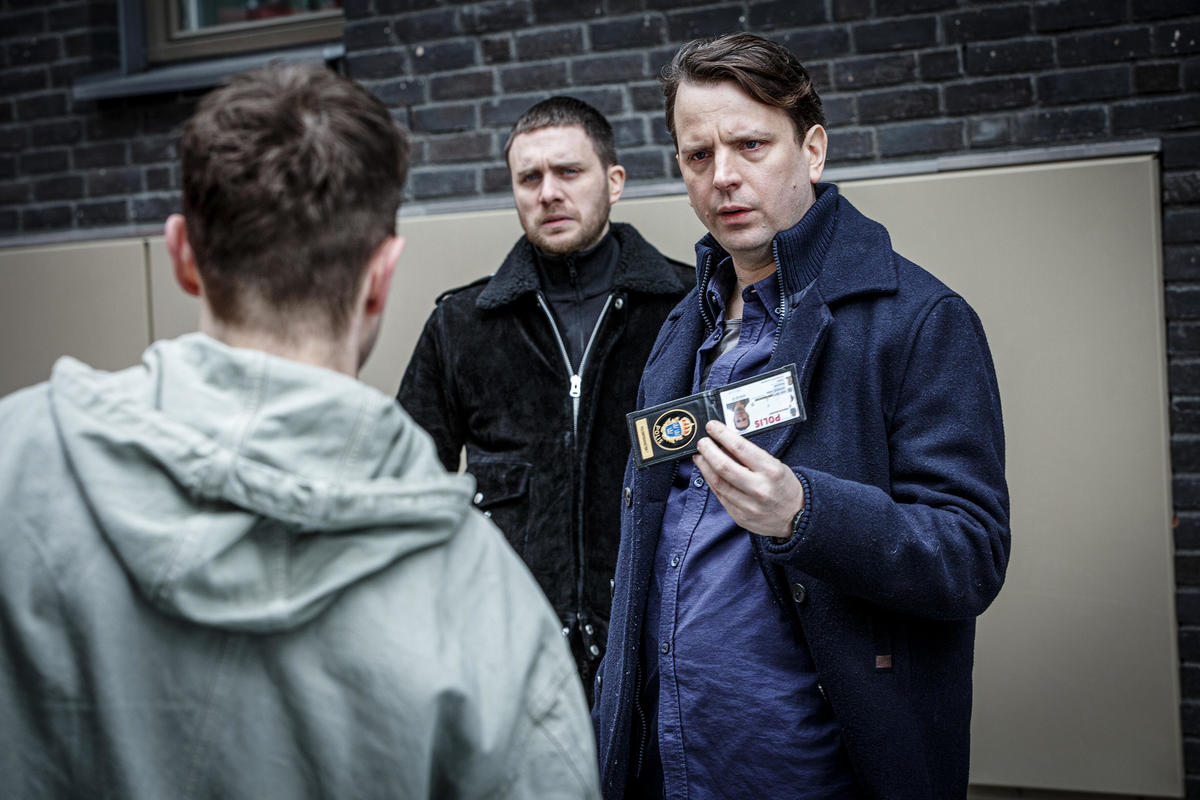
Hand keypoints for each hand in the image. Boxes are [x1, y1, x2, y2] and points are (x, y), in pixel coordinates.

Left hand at [692, 420, 803, 539]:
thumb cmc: (784, 486)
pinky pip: (720, 496)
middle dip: (707, 450)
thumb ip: (751, 456)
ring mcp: (749, 505)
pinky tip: (708, 473)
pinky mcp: (740, 516)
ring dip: (704, 466)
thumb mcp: (775, 465)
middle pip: (723, 466)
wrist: (797, 517)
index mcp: (771, 471)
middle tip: (701, 442)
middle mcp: (759, 488)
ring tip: (699, 456)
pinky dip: (711, 482)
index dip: (722, 434)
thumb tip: (725, 442)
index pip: (740, 448)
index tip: (712, 427)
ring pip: (717, 482)